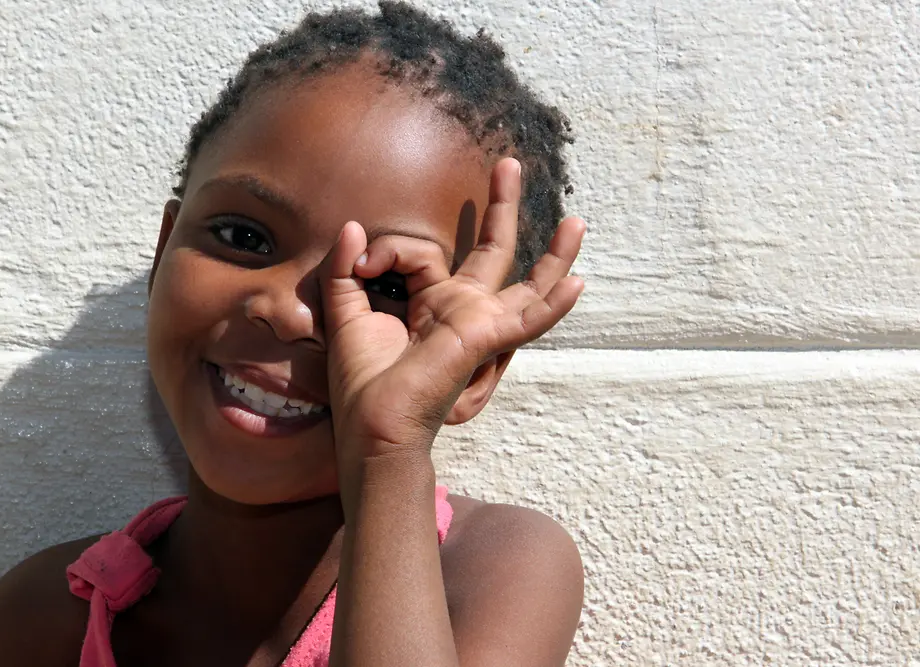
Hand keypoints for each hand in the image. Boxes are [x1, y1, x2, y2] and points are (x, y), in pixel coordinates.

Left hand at [320, 158, 584, 469]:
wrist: (373, 426)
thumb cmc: (363, 382)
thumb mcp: (346, 313)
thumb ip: (346, 268)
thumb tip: (353, 227)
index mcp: (432, 304)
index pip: (421, 252)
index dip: (388, 248)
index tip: (363, 260)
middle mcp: (462, 311)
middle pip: (493, 252)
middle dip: (501, 208)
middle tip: (508, 165)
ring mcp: (480, 325)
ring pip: (528, 284)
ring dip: (554, 255)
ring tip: (576, 222)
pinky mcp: (487, 341)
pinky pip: (528, 320)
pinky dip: (553, 304)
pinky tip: (578, 283)